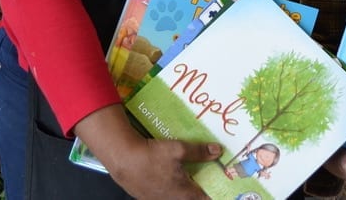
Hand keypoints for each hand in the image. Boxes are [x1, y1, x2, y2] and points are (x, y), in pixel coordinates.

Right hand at [75, 105, 219, 198]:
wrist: (122, 159)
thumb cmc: (151, 156)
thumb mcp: (177, 150)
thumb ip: (199, 152)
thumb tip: (217, 151)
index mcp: (183, 193)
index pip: (204, 198)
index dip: (214, 192)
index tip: (222, 185)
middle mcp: (171, 199)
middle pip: (191, 198)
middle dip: (199, 188)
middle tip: (207, 177)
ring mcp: (158, 199)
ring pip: (177, 196)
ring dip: (185, 188)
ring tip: (189, 175)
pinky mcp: (147, 195)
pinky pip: (165, 193)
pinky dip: (171, 186)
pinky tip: (169, 175)